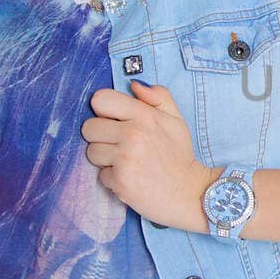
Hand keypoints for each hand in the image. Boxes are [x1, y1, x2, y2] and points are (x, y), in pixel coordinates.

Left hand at [82, 82, 213, 230]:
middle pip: (89, 128)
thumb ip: (158, 97)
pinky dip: (114, 179)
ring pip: (92, 152)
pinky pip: (101, 175)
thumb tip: (133, 85)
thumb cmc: (180, 155)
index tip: (114, 121)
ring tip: (127, 163)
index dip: (104, 110)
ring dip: (105, 160)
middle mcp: (133, 134)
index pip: (100, 100)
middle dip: (101, 137)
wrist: (190, 193)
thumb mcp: (176, 120)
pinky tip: (132, 178)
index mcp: (144, 116)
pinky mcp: (120, 181)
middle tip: (120, 145)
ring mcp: (125, 159)